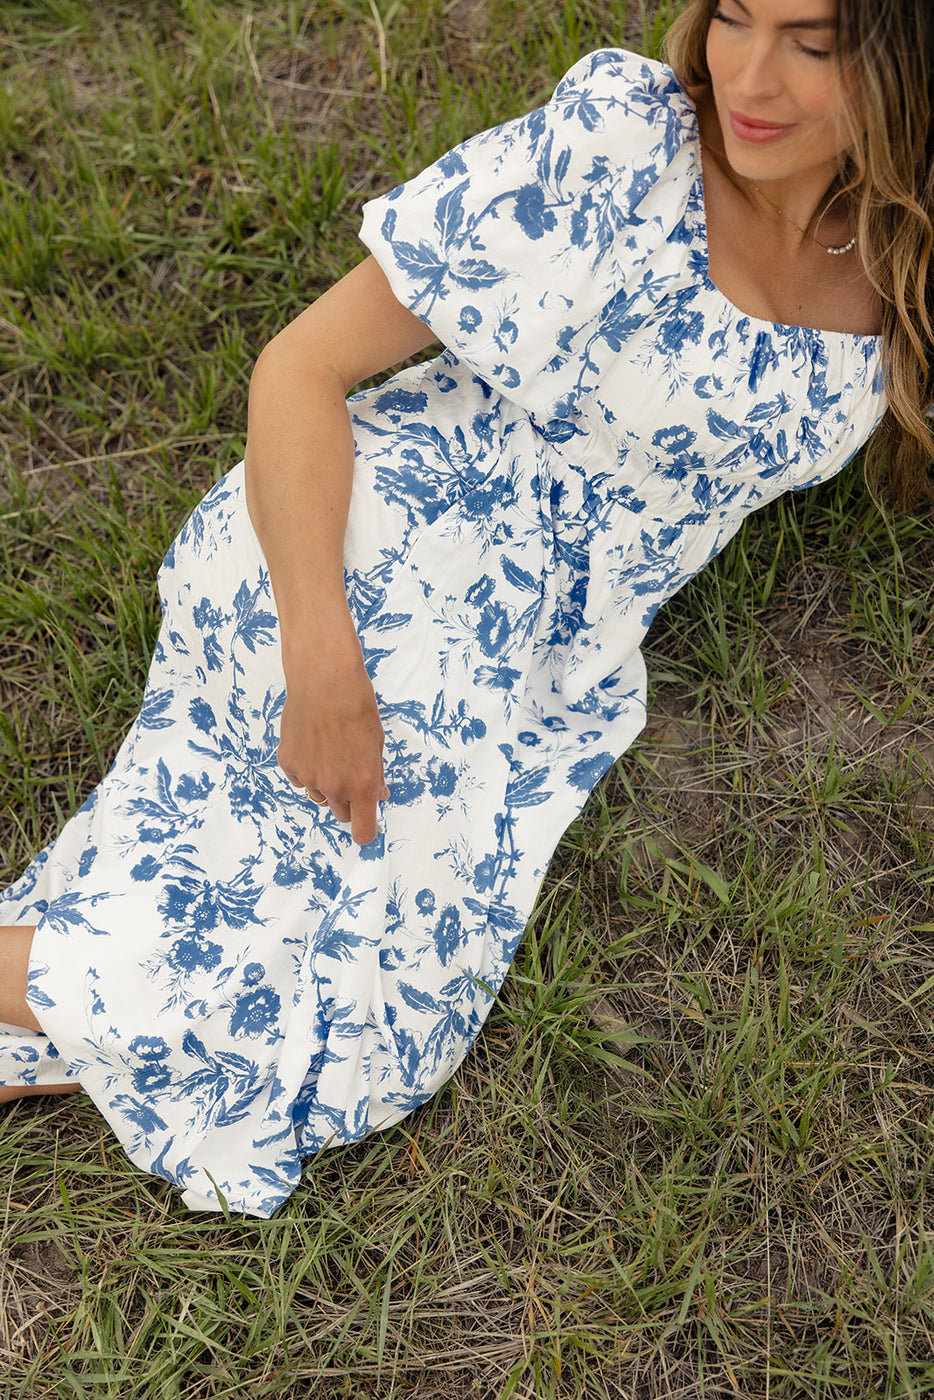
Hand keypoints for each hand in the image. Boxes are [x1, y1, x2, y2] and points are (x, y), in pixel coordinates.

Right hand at [278, 648, 388, 845]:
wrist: (324, 680)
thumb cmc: (357, 706)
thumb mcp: (376, 742)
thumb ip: (376, 774)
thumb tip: (378, 794)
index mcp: (362, 783)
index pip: (363, 831)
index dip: (366, 830)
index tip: (366, 825)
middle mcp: (333, 786)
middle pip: (341, 815)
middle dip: (348, 802)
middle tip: (350, 776)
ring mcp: (308, 777)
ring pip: (319, 796)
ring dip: (326, 784)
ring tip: (331, 752)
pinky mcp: (288, 764)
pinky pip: (300, 779)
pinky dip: (307, 769)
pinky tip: (313, 744)